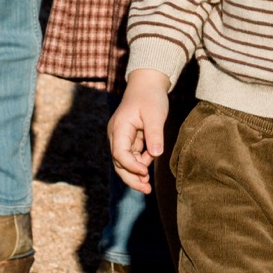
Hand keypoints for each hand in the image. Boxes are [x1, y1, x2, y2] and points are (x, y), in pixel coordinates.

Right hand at [106, 69, 170, 193]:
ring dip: (135, 173)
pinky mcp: (129, 138)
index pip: (120, 153)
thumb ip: (154, 134)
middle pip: (119, 162)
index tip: (145, 172)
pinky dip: (140, 162)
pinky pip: (132, 155)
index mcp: (119, 128)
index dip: (131, 166)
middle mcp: (116, 135)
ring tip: (148, 185)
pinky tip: (150, 163)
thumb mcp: (155, 114)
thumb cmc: (151, 96)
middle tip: (146, 189)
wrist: (147, 83)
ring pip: (124, 162)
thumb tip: (156, 154)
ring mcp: (121, 137)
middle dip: (131, 178)